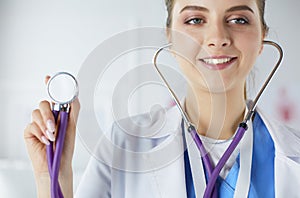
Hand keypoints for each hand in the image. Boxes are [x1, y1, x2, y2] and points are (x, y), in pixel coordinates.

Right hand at [24, 76, 79, 194]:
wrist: (57, 163)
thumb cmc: (65, 147)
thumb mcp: (72, 126)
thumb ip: (73, 109)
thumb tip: (73, 95)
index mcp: (59, 113)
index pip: (53, 96)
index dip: (50, 86)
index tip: (47, 78)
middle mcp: (48, 116)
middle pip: (44, 103)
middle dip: (49, 114)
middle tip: (54, 127)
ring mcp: (38, 123)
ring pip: (36, 112)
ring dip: (45, 125)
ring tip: (52, 136)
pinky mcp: (30, 131)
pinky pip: (31, 125)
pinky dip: (40, 133)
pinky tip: (45, 141)